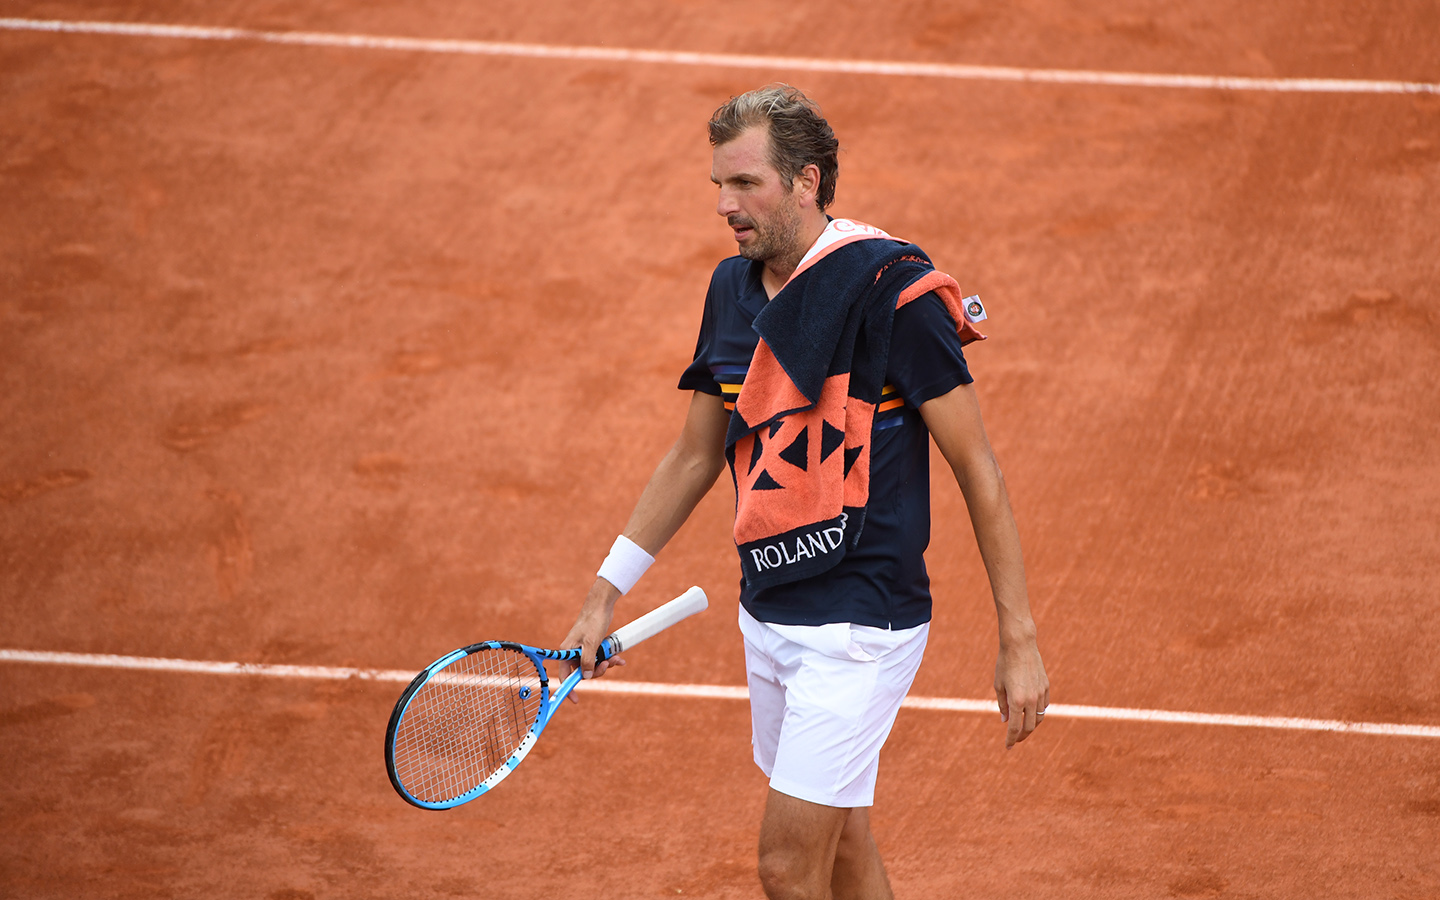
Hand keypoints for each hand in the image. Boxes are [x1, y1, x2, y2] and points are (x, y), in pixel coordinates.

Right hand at [560, 579, 625, 695]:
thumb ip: (587, 661)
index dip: (569, 688)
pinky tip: (619, 658)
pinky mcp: (593, 646)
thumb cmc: (593, 621)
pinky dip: (609, 658)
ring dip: (606, 664)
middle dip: (597, 671)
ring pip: (594, 665)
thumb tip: (586, 677)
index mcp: (566, 652)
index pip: (564, 675)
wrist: (602, 605)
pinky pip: (600, 657)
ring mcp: (583, 649)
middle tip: (607, 664)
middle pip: (583, 672)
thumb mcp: (591, 644)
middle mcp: (573, 652)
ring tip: (616, 658)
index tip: (576, 699)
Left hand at [994, 636, 1048, 749]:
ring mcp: (1040, 693)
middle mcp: (1031, 699)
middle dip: (1021, 736)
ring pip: (1039, 717)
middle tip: (1015, 740)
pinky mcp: (1046, 686)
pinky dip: (1038, 713)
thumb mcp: (998, 685)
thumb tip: (1006, 721)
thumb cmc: (1004, 663)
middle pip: (1029, 726)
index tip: (1007, 746)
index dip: (1011, 739)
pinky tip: (1031, 714)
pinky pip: (1044, 705)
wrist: (1020, 644)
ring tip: (1023, 729)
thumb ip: (1002, 705)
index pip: (1015, 728)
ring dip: (1031, 726)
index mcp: (1016, 700)